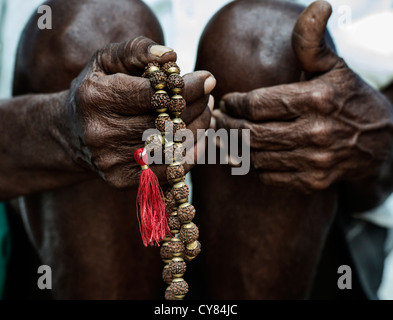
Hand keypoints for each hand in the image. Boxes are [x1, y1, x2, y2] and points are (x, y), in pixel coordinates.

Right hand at [66, 36, 214, 187]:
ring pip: (173, 147)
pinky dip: (191, 154)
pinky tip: (197, 136)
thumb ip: (137, 49)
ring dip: (199, 128)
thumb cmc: (97, 90)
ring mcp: (111, 160)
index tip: (207, 79)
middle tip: (208, 95)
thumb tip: (170, 56)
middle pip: (167, 122)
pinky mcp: (121, 180)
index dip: (187, 87)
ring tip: (205, 112)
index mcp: (96, 98)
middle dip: (197, 106)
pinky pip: (170, 171)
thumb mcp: (107, 60)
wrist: (71, 133)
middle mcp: (101, 132)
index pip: (155, 95)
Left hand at [213, 1, 392, 191]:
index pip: (256, 104)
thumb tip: (318, 6)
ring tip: (227, 135)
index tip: (226, 102)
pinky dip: (253, 166)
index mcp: (316, 99)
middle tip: (217, 120)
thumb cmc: (349, 99)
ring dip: (235, 147)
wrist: (379, 141)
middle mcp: (316, 132)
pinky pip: (269, 176)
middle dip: (227, 126)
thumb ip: (312, 43)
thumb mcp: (333, 67)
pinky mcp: (313, 181)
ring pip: (256, 157)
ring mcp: (315, 161)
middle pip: (251, 133)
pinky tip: (248, 154)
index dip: (233, 104)